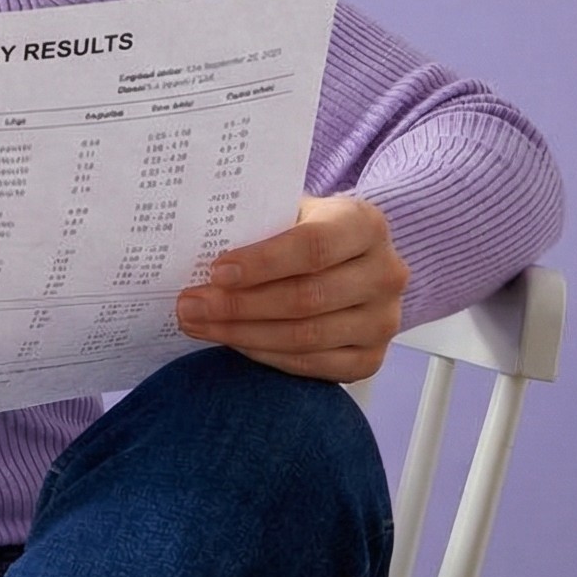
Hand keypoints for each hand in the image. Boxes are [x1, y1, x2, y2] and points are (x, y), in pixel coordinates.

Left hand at [175, 195, 409, 381]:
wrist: (348, 260)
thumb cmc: (304, 230)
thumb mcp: (288, 211)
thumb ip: (257, 222)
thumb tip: (197, 245)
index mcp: (366, 224)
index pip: (314, 246)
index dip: (263, 262)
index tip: (216, 272)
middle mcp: (386, 273)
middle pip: (307, 297)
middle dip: (239, 305)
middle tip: (190, 305)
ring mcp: (384, 320)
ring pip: (306, 337)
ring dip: (243, 334)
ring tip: (198, 324)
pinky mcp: (372, 358)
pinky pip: (314, 366)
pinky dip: (267, 356)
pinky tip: (233, 343)